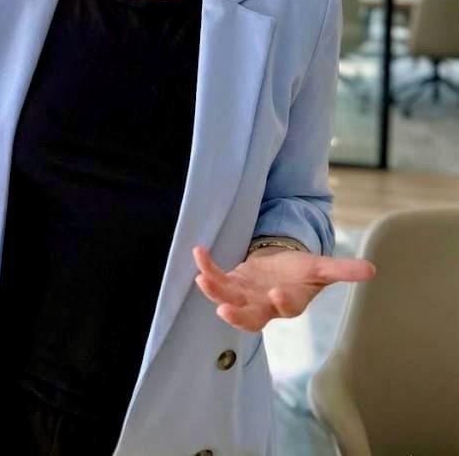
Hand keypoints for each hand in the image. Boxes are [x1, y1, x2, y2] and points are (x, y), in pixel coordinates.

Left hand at [192, 244, 375, 331]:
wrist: (281, 268)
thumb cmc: (302, 272)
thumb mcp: (322, 268)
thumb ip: (343, 270)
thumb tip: (372, 269)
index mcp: (288, 302)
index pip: (286, 307)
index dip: (282, 302)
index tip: (278, 295)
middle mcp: (264, 304)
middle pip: (250, 317)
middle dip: (238, 316)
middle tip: (225, 311)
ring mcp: (244, 296)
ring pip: (228, 300)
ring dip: (214, 292)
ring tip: (202, 280)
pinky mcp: (231, 282)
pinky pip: (216, 278)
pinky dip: (206, 267)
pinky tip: (198, 253)